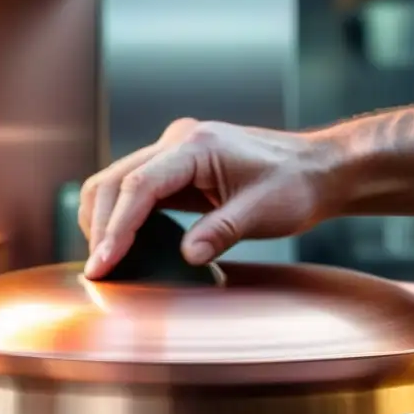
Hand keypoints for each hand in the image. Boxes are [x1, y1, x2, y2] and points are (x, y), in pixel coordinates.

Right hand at [79, 118, 337, 278]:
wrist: (317, 170)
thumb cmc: (296, 187)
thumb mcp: (262, 213)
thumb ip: (221, 231)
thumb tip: (187, 257)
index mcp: (197, 145)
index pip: (139, 185)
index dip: (116, 227)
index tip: (103, 263)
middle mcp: (177, 141)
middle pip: (115, 180)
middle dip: (100, 226)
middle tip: (97, 272)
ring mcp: (174, 153)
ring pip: (117, 183)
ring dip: (103, 220)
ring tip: (103, 263)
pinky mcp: (176, 169)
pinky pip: (134, 190)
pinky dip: (120, 216)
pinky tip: (120, 245)